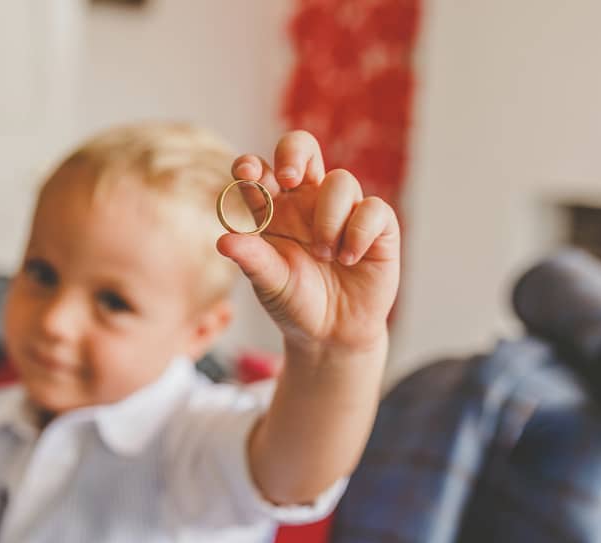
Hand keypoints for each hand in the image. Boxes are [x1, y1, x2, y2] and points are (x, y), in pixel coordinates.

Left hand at [217, 130, 399, 351]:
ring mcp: (344, 210)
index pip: (260, 172)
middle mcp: (307, 202)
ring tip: (324, 255)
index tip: (246, 174)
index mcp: (274, 209)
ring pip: (340, 181)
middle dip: (295, 153)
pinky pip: (372, 208)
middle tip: (290, 180)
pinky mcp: (376, 226)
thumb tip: (223, 239)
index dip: (252, 165)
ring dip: (328, 217)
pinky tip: (349, 259)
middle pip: (302, 148)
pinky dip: (358, 231)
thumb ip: (251, 259)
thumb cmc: (294, 303)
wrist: (331, 335)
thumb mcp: (269, 283)